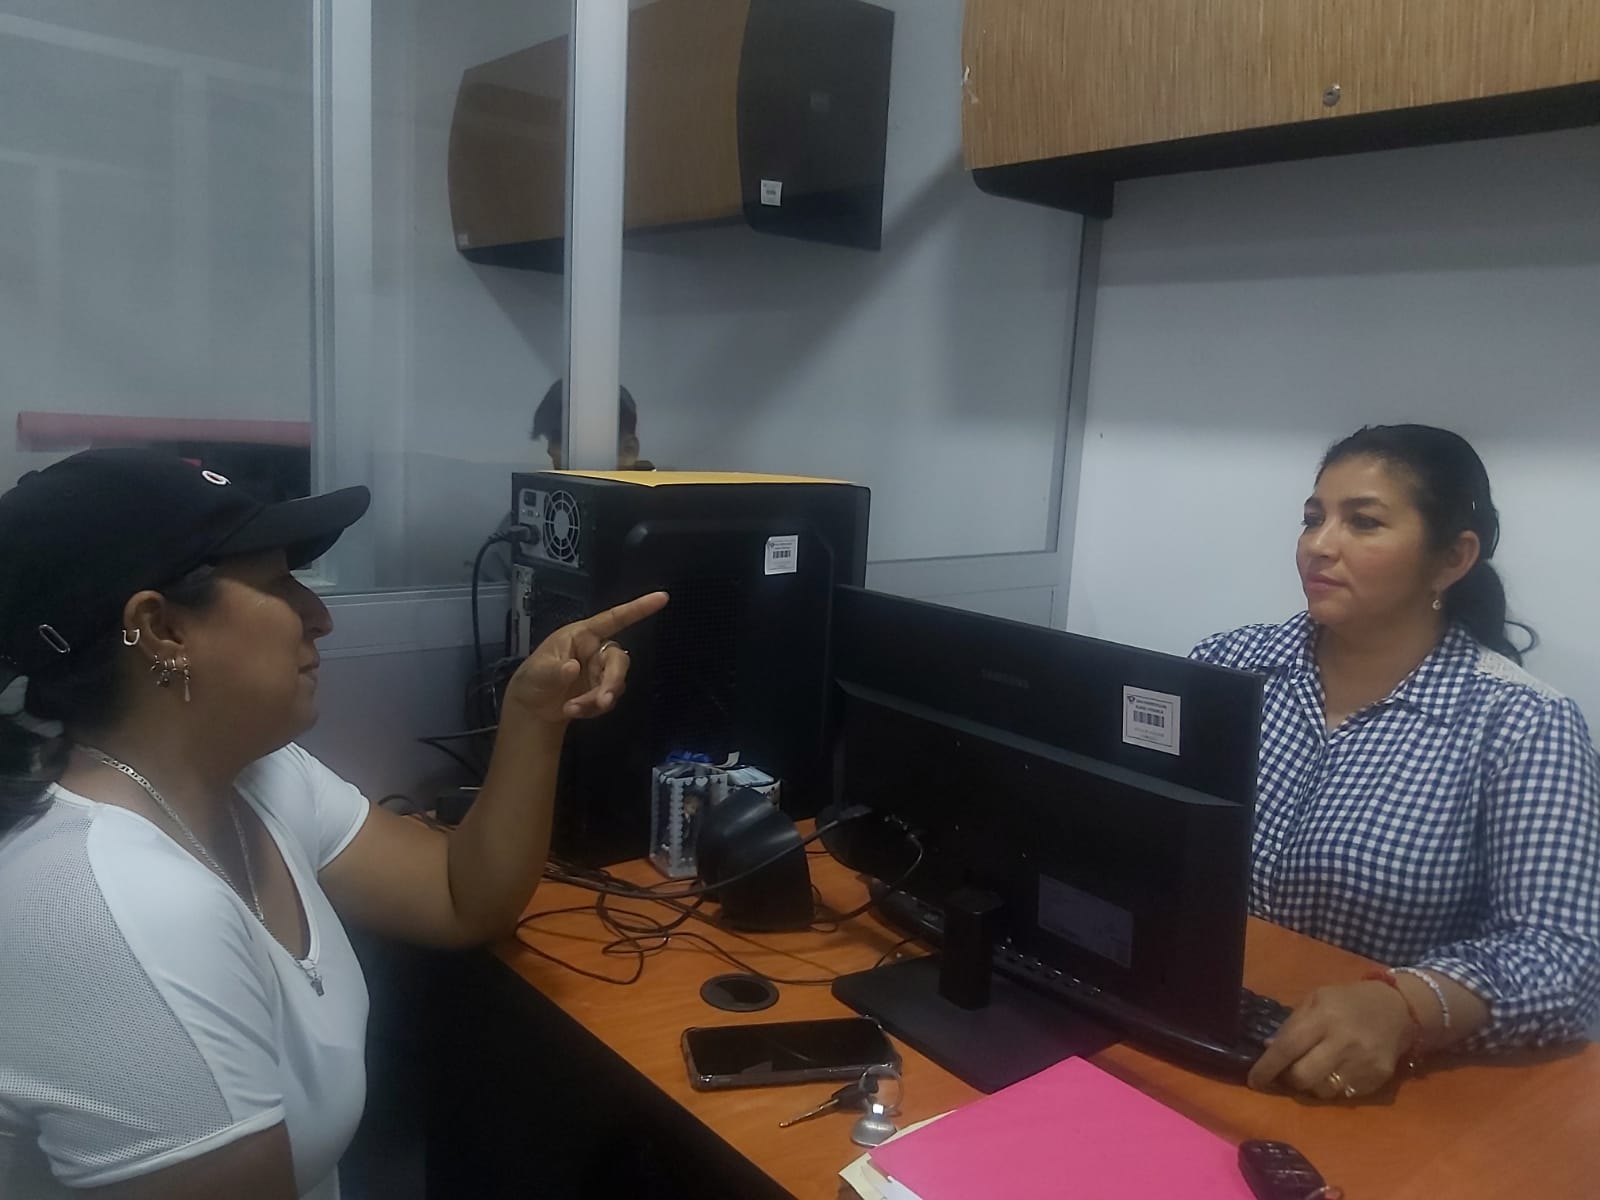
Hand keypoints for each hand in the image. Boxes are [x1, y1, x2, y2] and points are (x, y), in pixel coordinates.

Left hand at [503, 592, 668, 724]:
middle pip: (619, 659)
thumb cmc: (533, 679)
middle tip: (602, 701)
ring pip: (616, 682)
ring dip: (598, 699)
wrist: (533, 709)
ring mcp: (601, 672)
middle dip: (613, 680)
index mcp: (582, 635)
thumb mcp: (537, 673)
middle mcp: (596, 650)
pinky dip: (594, 709)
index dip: (637, 608)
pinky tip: (574, 712)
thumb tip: (572, 667)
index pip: (613, 619)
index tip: (662, 597)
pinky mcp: (602, 691)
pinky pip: (610, 699)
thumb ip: (554, 671)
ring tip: (572, 709)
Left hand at [1247, 980, 1414, 1099]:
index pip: (1288, 1047)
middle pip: (1304, 1077)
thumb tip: (1268, 1050)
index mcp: (1324, 1016)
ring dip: (1312, 1085)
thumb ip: (1292, 1024)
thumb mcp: (1316, 999)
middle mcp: (1344, 1041)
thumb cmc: (1349, 1001)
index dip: (1267, 1067)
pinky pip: (1345, 1095)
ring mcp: (1363, 1062)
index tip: (1254, 1081)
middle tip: (1287, 1073)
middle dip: (1289, 1080)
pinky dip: (1334, 1087)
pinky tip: (1337, 1071)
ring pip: (1323, 1092)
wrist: (1399, 1008)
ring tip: (1315, 1070)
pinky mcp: (1377, 1078)